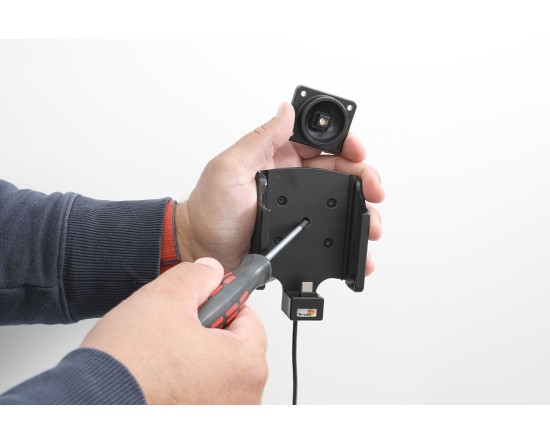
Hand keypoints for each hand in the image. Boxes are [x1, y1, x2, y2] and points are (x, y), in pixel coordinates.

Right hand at [81, 258, 267, 403]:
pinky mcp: (198, 430)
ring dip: (196, 362)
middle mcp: (242, 400)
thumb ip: (197, 276)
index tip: (204, 304)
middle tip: (176, 332)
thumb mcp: (165, 297)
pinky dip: (186, 388)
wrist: (88, 404)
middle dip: (208, 334)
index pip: (250, 319)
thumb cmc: (128, 365)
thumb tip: (210, 271)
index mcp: (245, 366)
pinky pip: (201, 398)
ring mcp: (221, 420)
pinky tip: (160, 379)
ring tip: (163, 357)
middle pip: (235, 348)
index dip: (223, 303)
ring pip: (216, 374)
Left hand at [177, 102, 383, 272]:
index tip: (358, 151)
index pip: (320, 140)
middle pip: (340, 170)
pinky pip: (330, 230)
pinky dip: (347, 237)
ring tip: (370, 223)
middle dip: (364, 177)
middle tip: (375, 190)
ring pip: (341, 200)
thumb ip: (259, 140)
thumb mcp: (229, 168)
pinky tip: (357, 246)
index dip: (345, 142)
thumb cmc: (209, 211)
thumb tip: (285, 110)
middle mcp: (292, 178)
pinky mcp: (299, 230)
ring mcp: (298, 205)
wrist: (203, 250)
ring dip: (362, 209)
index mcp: (278, 155)